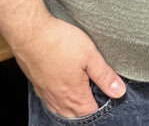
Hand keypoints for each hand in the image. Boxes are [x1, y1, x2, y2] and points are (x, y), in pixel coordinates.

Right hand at [11, 14, 125, 117]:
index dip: (100, 104)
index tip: (106, 93)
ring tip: (78, 93)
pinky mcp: (36, 84)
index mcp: (74, 95)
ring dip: (71, 105)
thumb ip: (104, 75)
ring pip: (60, 109)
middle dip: (85, 108)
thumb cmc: (59, 41)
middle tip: (93, 94)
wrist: (30, 33)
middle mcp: (58, 99)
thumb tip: (118, 91)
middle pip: (75, 115)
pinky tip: (60, 87)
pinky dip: (57, 99)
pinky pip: (49, 100)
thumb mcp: (90, 55)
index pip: (90, 112)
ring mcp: (45, 93)